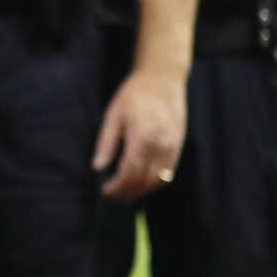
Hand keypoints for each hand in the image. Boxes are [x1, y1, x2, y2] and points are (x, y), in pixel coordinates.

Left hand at [93, 65, 186, 201]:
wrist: (163, 81)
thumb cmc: (134, 95)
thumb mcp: (113, 115)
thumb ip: (106, 143)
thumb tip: (98, 166)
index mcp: (142, 137)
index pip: (130, 172)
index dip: (118, 186)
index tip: (106, 191)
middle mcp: (161, 145)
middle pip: (145, 180)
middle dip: (128, 192)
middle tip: (113, 196)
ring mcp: (173, 147)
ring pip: (159, 180)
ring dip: (142, 191)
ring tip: (125, 193)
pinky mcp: (179, 147)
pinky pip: (168, 173)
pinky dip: (155, 182)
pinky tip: (142, 183)